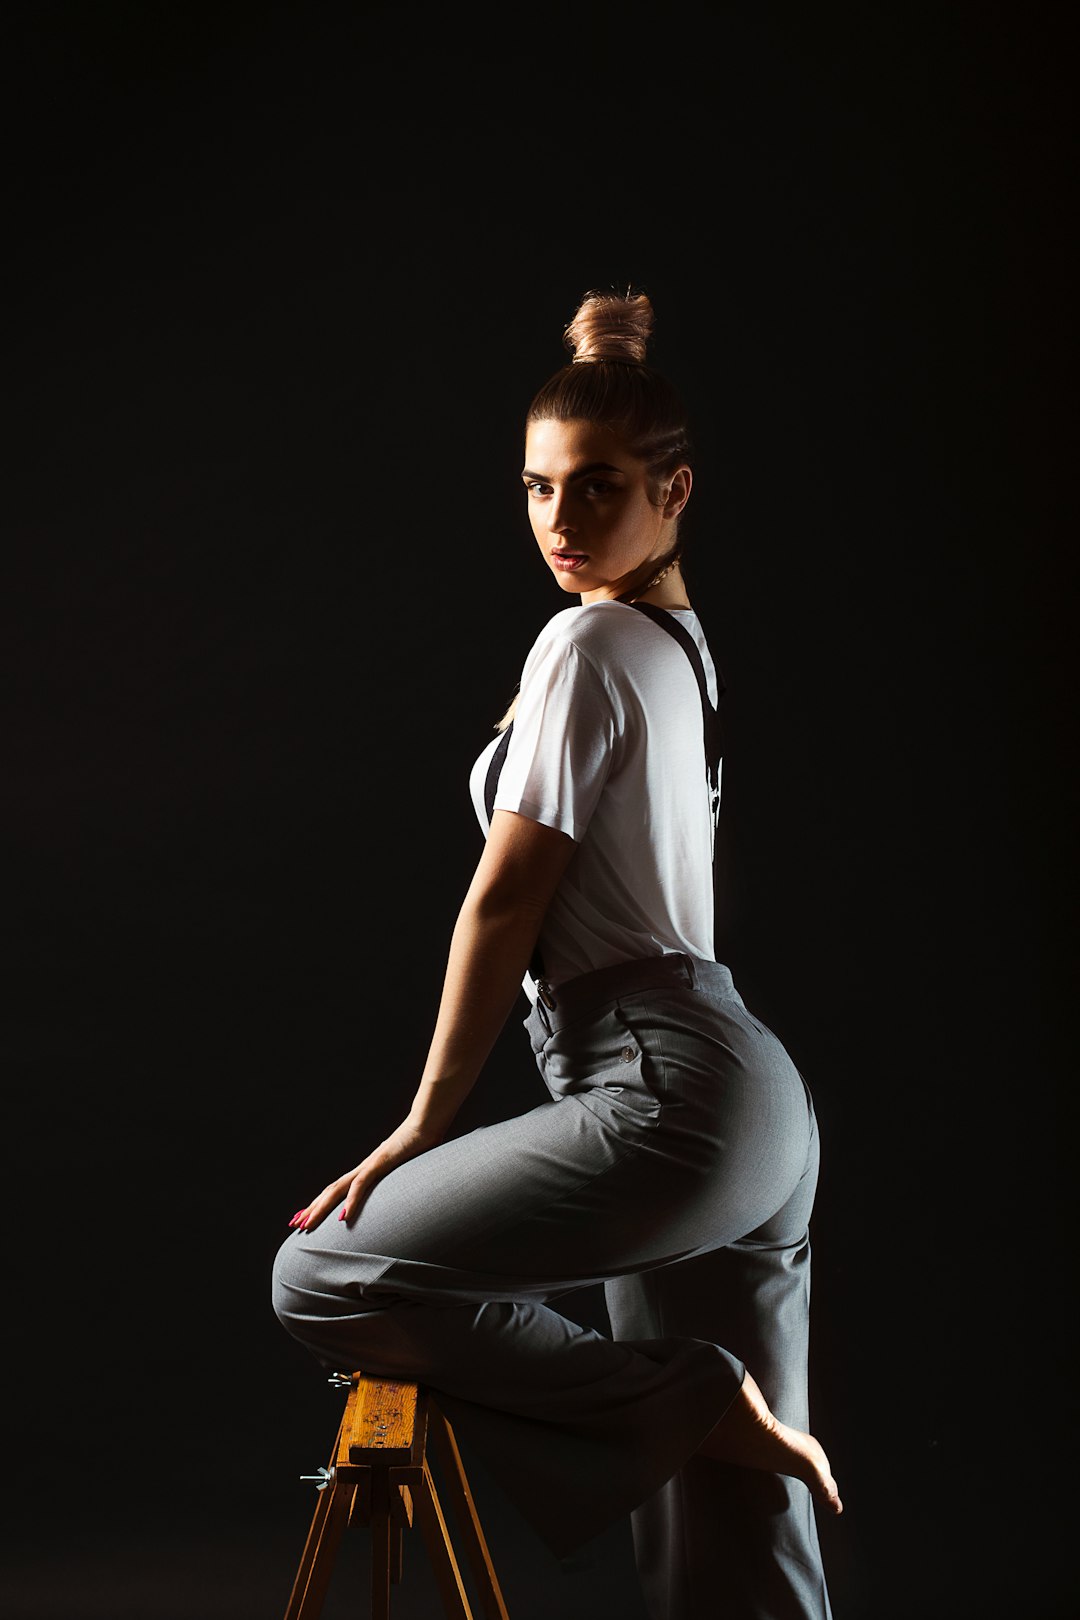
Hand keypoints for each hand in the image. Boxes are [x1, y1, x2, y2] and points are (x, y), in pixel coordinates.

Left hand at [287, 1118, 437, 1232]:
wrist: (427, 1123)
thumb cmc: (420, 1145)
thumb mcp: (407, 1170)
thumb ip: (399, 1181)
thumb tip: (403, 1195)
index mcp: (367, 1170)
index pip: (338, 1189)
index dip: (321, 1203)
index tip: (307, 1216)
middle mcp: (363, 1168)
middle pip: (331, 1190)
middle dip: (313, 1208)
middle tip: (295, 1224)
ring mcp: (370, 1164)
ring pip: (339, 1189)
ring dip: (321, 1207)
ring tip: (307, 1223)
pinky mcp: (381, 1163)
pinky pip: (362, 1185)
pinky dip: (352, 1202)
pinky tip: (343, 1217)